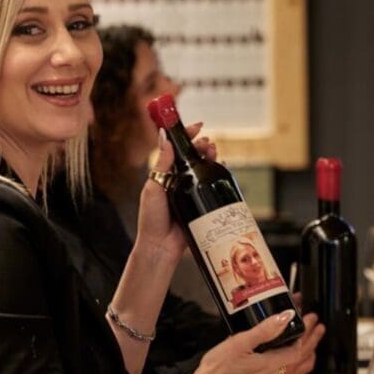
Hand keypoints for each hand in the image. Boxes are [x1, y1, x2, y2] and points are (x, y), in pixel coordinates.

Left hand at [134, 122, 216, 267]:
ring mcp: (190, 192)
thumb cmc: (151, 219)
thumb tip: (164, 137)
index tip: (196, 126)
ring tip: (213, 152)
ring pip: (204, 169)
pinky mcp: (200, 204)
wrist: (161, 247)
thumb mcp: (153, 188)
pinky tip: (222, 168)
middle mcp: (179, 181)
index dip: (186, 136)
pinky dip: (218, 175)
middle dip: (202, 146)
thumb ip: (161, 164)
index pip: (177, 150)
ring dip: (210, 157)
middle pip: (194, 157)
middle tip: (207, 143)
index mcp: (165, 175)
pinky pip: (211, 186)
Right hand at [187, 309, 302, 373]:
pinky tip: (262, 352)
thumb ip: (265, 330)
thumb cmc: (218, 368)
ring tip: (287, 337)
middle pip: (291, 357)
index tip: (306, 321)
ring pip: (279, 364)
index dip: (303, 335)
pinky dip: (271, 359)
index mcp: (270, 365)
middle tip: (308, 325)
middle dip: (300, 340)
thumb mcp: (240, 342)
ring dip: (285, 349)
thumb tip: (285, 317)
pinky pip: (267, 371)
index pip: (297, 350)